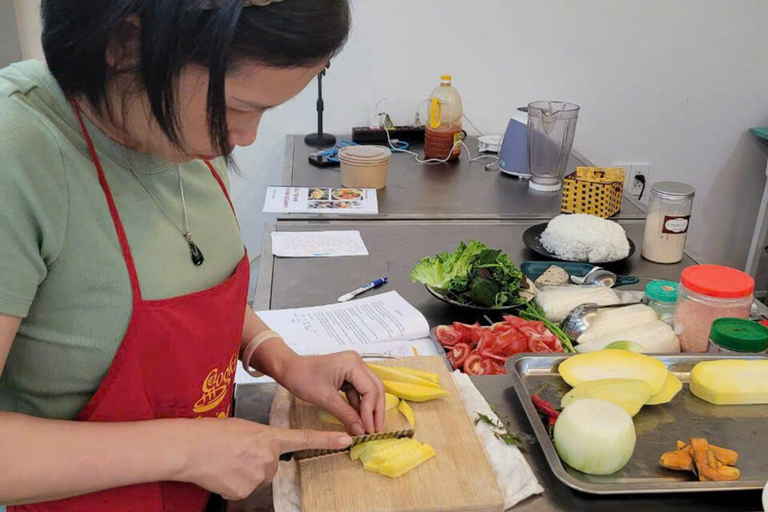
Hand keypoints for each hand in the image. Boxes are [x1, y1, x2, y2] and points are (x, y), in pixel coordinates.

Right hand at [177, 418, 351, 500]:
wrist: (191, 447)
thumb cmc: (213, 434)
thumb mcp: (245, 429)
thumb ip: (262, 442)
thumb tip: (264, 455)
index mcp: (269, 437)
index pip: (305, 438)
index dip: (328, 439)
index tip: (347, 439)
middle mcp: (269, 457)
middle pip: (272, 466)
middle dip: (257, 462)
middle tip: (237, 454)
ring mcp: (258, 476)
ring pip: (258, 479)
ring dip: (245, 473)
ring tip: (227, 461)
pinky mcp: (245, 492)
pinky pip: (244, 490)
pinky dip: (234, 483)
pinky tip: (222, 473)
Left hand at [280, 352, 385, 435]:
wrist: (289, 370)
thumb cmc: (303, 378)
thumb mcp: (325, 399)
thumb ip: (346, 414)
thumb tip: (360, 430)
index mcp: (352, 363)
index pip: (371, 390)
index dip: (372, 412)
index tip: (369, 429)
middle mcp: (356, 363)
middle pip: (375, 389)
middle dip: (376, 411)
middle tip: (376, 430)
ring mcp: (353, 368)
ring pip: (369, 391)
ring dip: (369, 410)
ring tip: (368, 428)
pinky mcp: (348, 375)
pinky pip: (359, 392)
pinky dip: (359, 406)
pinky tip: (358, 420)